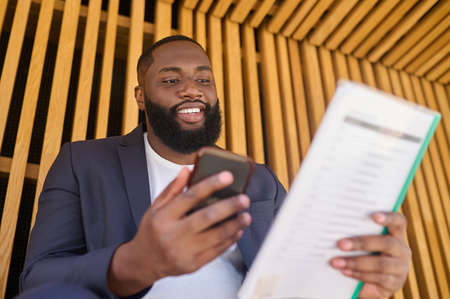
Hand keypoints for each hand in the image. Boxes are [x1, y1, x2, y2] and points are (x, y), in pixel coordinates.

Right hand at [108, 167, 250, 295]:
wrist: (144, 262)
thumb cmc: (151, 232)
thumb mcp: (155, 208)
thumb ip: (173, 189)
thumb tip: (188, 170)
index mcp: (163, 217)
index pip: (189, 197)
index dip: (210, 185)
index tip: (227, 176)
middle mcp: (173, 234)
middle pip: (206, 217)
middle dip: (229, 207)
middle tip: (244, 199)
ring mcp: (184, 252)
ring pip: (215, 236)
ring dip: (234, 225)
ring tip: (246, 216)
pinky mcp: (193, 265)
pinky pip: (216, 251)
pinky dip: (229, 241)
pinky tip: (237, 231)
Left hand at [330, 212, 410, 298]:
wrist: (371, 283)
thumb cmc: (363, 255)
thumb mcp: (363, 244)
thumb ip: (357, 233)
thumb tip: (335, 228)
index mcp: (395, 234)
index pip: (398, 221)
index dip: (389, 218)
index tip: (374, 216)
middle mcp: (401, 250)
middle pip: (386, 243)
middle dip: (361, 243)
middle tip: (340, 244)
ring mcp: (400, 268)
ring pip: (380, 264)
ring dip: (355, 262)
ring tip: (336, 262)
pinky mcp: (395, 283)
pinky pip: (378, 278)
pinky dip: (358, 274)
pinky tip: (345, 271)